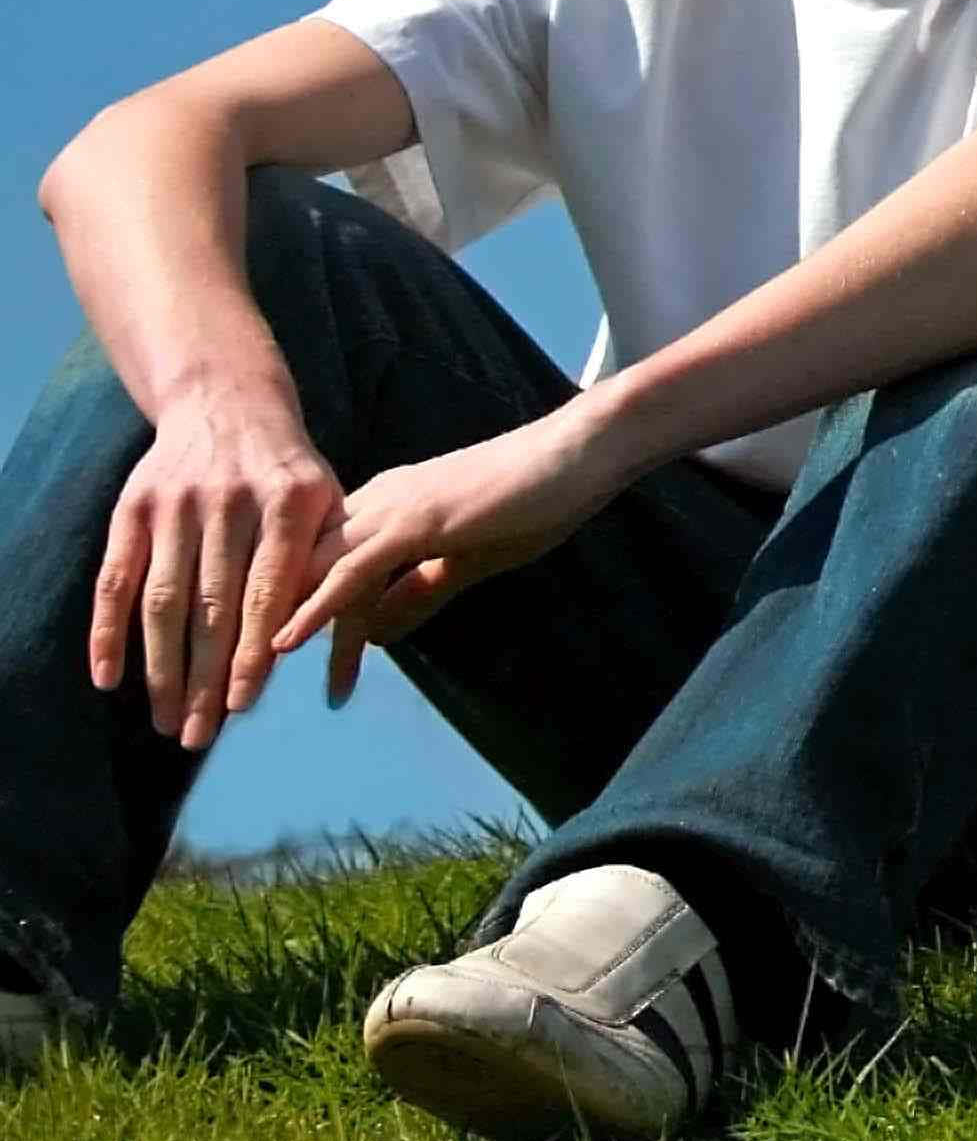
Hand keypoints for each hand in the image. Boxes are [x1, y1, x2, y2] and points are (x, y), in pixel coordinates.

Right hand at [90, 393, 343, 749]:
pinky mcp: (133, 508)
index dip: (255, 652)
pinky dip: (107, 632)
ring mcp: (176, 504)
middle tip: (199, 735)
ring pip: (162, 600)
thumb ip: (333, 569)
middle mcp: (229, 503)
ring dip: (159, 668)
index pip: (269, 592)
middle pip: (213, 606)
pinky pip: (114, 579)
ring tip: (166, 720)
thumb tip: (333, 648)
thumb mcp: (329, 505)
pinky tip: (110, 679)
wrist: (228, 402)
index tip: (242, 706)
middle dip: (205, 677)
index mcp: (289, 504)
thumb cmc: (291, 475)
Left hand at [271, 413, 618, 705]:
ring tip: (245, 683)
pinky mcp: (416, 520)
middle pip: (295, 571)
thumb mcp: (467, 559)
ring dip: (274, 629)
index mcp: (384, 508)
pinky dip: (314, 608)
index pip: (314, 567)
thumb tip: (376, 635)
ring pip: (311, 573)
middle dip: (259, 628)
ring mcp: (391, 508)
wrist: (579, 453)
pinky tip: (286, 644)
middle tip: (232, 687)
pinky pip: (351, 570)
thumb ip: (418, 592)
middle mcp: (373, 503)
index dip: (283, 614)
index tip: (260, 667)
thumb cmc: (536, 499)